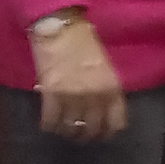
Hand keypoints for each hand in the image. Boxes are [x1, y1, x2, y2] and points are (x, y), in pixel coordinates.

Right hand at [31, 12, 128, 141]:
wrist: (60, 28)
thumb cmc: (84, 43)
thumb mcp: (105, 67)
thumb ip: (106, 89)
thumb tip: (101, 110)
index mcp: (112, 88)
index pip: (116, 122)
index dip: (108, 132)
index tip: (102, 134)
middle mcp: (95, 96)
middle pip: (92, 129)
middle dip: (86, 135)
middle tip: (79, 134)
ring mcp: (73, 97)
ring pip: (70, 128)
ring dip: (67, 132)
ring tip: (63, 130)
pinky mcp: (51, 95)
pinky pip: (51, 120)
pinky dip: (49, 125)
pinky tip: (48, 124)